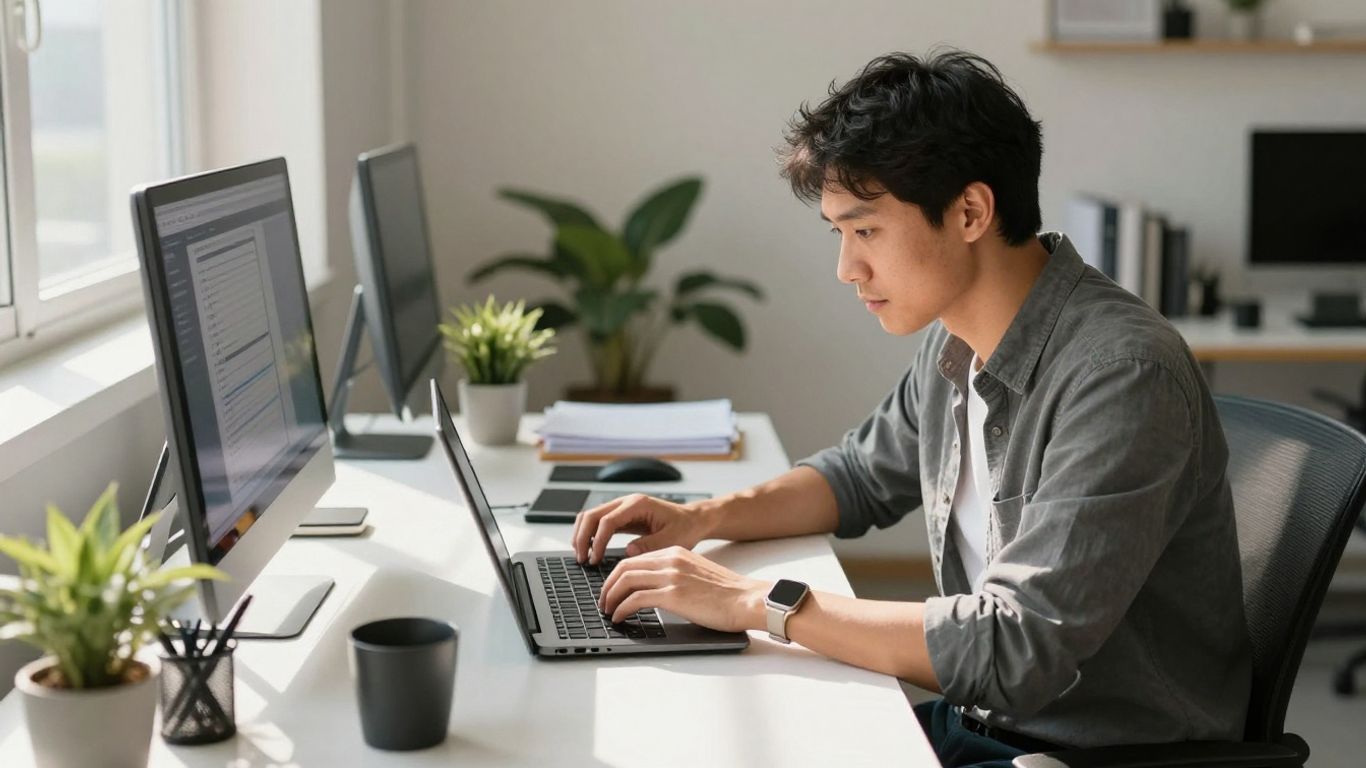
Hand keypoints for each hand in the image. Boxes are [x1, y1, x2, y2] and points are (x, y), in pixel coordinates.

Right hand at [571, 493, 715, 564]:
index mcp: (638, 504)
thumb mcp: (673, 540)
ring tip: (583, 557)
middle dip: (582, 537)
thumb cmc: (686, 528)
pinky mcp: (622, 516)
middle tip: (582, 560)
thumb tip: (627, 552)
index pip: (607, 520)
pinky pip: (598, 522)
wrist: (693, 520)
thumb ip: (650, 545)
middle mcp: (627, 502)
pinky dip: (589, 535)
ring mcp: (622, 508)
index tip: (595, 559)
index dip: (597, 541)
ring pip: (591, 516)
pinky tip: (590, 550)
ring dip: (582, 535)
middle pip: (592, 515)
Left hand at [597, 546, 768, 632]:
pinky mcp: (673, 595)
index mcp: (676, 552)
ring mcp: (671, 576)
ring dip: (611, 597)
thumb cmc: (728, 594)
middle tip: (604, 601)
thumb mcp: (696, 574)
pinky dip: (622, 609)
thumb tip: (654, 591)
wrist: (748, 600)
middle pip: (625, 566)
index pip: (636, 558)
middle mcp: (670, 559)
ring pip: (626, 580)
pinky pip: (636, 599)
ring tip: (608, 611)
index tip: (612, 588)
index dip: (618, 575)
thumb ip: (675, 576)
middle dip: (608, 585)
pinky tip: (620, 618)